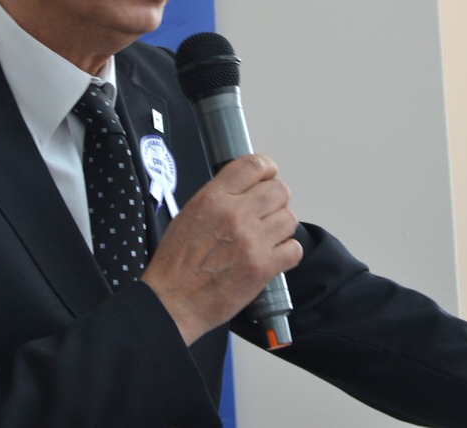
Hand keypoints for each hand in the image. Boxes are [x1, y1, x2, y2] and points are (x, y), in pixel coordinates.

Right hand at [140, 153, 302, 345]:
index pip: (254, 165)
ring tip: (266, 237)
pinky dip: (287, 253)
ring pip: (290, 218)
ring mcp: (252, 240)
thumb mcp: (188, 214)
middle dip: (276, 200)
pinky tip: (272, 256)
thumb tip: (245, 189)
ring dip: (281, 227)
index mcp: (213, 198)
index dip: (267, 169)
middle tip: (266, 212)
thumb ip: (218, 198)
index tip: (268, 176)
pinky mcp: (262, 267)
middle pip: (280, 190)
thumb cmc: (176, 264)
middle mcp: (235, 214)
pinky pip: (294, 249)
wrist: (172, 301)